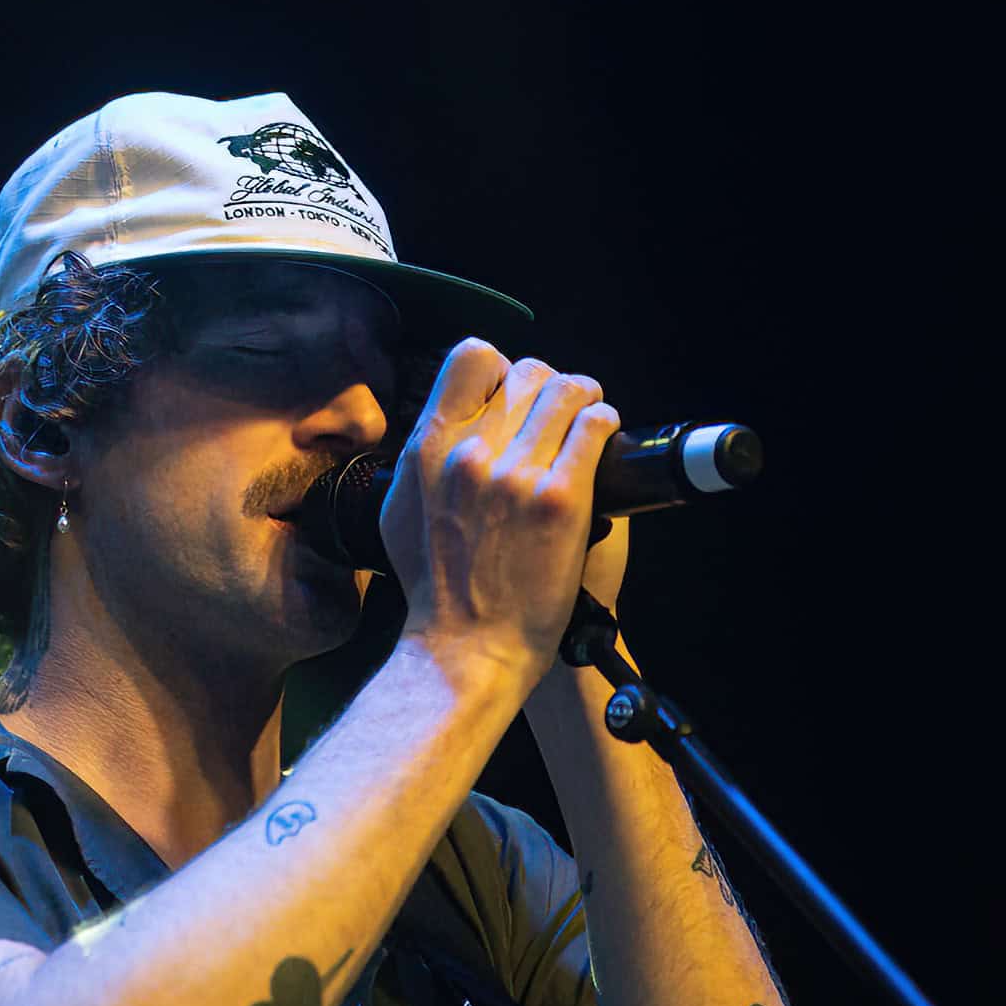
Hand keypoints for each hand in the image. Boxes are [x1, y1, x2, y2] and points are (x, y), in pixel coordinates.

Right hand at [380, 339, 621, 683]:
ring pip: (568, 390)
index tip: (514, 396)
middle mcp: (469, 451)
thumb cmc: (437, 588)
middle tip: (561, 416)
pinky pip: (594, 427)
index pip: (472, 357)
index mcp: (428, 448)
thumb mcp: (401, 511)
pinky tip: (602, 442)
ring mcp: (516, 474)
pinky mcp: (560, 499)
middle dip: (549, 389)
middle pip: (528, 373)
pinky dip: (604, 425)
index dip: (501, 370)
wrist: (468, 648)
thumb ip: (421, 460)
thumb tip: (443, 424)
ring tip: (588, 420)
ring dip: (585, 400)